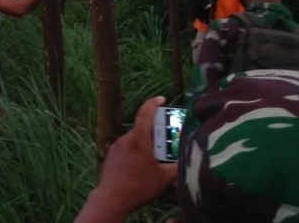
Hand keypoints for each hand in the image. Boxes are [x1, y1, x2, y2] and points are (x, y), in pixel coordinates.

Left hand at [97, 96, 177, 211]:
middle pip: (144, 130)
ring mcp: (116, 147)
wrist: (112, 198)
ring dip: (147, 146)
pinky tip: (142, 167)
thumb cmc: (139, 186)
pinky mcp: (111, 156)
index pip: (145, 113)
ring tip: (157, 160)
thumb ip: (177, 166)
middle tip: (169, 144)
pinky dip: (137, 153)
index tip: (162, 99)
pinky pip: (127, 149)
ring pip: (135, 141)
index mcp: (138, 139)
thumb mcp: (164, 177)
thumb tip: (187, 159)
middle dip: (158, 135)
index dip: (154, 103)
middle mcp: (125, 139)